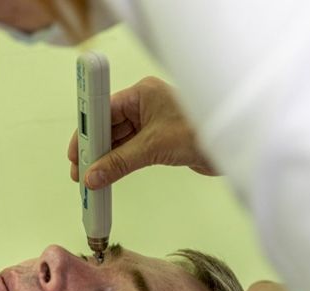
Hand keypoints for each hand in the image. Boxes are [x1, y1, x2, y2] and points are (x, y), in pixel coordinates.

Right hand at [68, 76, 216, 189]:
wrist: (234, 145)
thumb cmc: (201, 132)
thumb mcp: (153, 147)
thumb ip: (120, 163)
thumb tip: (93, 176)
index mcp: (141, 93)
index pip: (103, 110)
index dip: (86, 131)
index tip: (75, 151)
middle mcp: (143, 104)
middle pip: (108, 127)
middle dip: (93, 149)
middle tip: (79, 170)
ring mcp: (150, 122)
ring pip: (118, 141)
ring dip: (105, 159)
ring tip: (90, 178)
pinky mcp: (157, 139)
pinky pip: (130, 150)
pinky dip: (118, 163)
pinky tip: (107, 175)